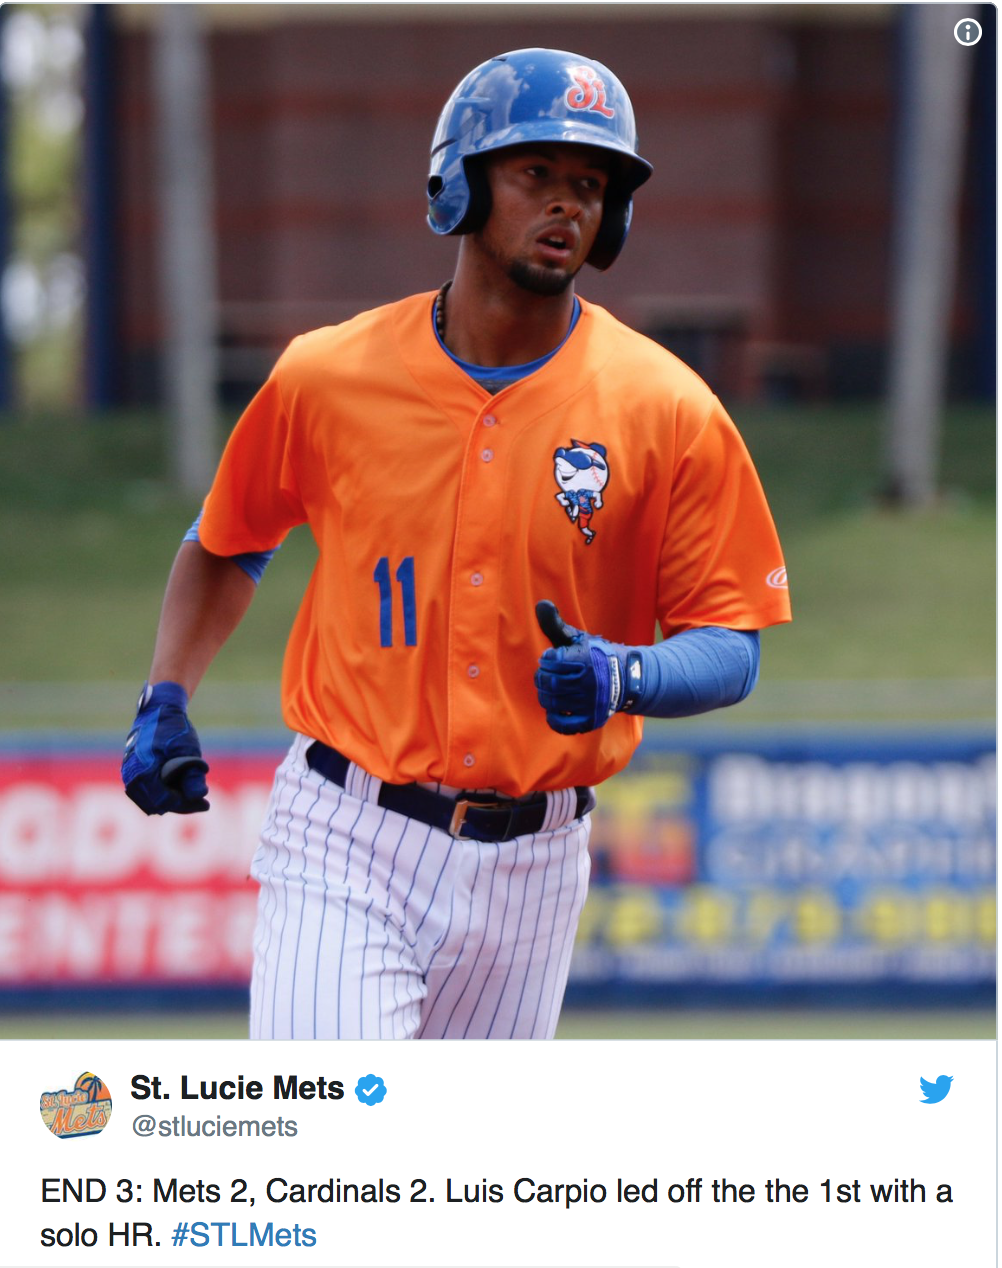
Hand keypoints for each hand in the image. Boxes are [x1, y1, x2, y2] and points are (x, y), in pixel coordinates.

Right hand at [121, 681, 209, 814]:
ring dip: (171, 801)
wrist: (158, 709)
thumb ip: (192, 773)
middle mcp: (131, 775)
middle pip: (156, 804)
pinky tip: (181, 790)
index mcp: (143, 770)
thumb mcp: (188, 749)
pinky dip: (162, 794)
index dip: (186, 805)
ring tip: (193, 796)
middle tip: (202, 802)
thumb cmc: (173, 727)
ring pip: (149, 800)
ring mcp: (129, 774)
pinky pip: (145, 792)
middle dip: (180, 805)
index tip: (205, 804)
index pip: (164, 799)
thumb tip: (200, 796)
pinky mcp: (131, 771)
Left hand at [533, 600, 640, 734]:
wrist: (630, 678)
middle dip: (542, 678)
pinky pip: (563, 725)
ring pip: (552, 703)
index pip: (550, 661)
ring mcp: (591, 703)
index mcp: (585, 659)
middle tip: (547, 676)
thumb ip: (556, 624)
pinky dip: (554, 719)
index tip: (552, 659)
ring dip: (546, 696)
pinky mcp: (592, 720)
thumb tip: (540, 604)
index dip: (547, 659)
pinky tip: (556, 709)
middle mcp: (589, 682)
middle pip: (548, 683)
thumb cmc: (597, 655)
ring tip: (551, 690)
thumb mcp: (579, 638)